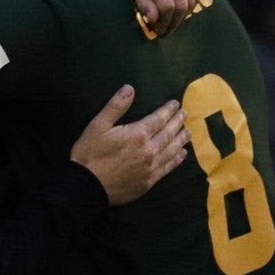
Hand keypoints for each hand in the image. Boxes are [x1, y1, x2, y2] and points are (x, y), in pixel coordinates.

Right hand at [71, 85, 188, 204]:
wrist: (87, 186)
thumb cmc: (90, 153)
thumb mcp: (98, 125)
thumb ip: (115, 106)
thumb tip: (129, 88)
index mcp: (138, 134)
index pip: (159, 119)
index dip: (168, 110)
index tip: (176, 104)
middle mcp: (149, 149)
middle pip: (169, 133)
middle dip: (178, 122)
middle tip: (185, 114)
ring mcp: (151, 167)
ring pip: (172, 150)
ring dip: (181, 139)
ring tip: (188, 132)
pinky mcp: (149, 181)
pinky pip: (168, 168)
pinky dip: (177, 159)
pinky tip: (182, 154)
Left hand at [124, 0, 202, 36]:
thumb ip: (143, 3)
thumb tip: (153, 21)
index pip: (166, 6)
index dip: (164, 22)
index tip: (159, 30)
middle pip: (181, 5)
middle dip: (174, 22)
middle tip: (167, 30)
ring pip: (191, 1)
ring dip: (183, 16)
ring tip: (173, 21)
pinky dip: (191, 5)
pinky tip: (181, 10)